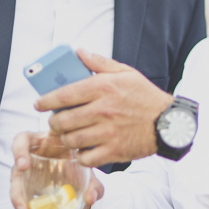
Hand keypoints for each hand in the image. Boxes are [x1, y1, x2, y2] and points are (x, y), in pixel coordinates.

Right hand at [10, 131, 103, 208]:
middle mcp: (31, 155)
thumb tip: (92, 198)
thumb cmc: (77, 160)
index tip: (23, 166)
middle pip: (15, 166)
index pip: (23, 140)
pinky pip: (21, 195)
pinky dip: (25, 207)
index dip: (19, 151)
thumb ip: (91, 181)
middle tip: (23, 199)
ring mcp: (27, 170)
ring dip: (18, 200)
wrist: (78, 169)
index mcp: (43, 142)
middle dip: (17, 185)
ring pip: (16, 183)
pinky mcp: (26, 184)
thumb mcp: (85, 167)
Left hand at [34, 49, 173, 166]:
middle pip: (63, 120)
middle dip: (54, 122)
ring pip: (71, 140)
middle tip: (57, 121)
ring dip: (66, 138)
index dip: (46, 100)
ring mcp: (108, 133)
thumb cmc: (145, 97)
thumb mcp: (126, 73)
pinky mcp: (114, 151)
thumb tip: (78, 52)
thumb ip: (99, 63)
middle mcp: (103, 110)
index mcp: (104, 88)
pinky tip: (84, 148)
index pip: (64, 95)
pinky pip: (85, 157)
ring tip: (70, 134)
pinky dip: (81, 154)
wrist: (170, 123)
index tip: (39, 103)